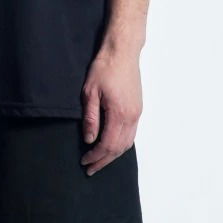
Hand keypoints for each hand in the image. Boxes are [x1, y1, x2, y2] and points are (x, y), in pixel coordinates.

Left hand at [80, 45, 141, 174]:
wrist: (122, 53)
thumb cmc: (105, 68)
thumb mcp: (89, 93)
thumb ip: (90, 118)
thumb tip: (89, 139)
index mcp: (119, 114)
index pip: (107, 144)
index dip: (95, 156)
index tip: (84, 161)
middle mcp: (131, 116)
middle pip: (118, 148)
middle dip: (104, 161)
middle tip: (90, 169)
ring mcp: (137, 113)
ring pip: (127, 143)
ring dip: (113, 155)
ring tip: (100, 161)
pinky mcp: (138, 109)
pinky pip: (131, 134)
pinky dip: (121, 145)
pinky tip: (112, 147)